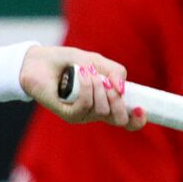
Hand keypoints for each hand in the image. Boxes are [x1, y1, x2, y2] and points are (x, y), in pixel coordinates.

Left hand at [21, 46, 145, 129]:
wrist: (41, 60)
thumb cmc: (68, 62)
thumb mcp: (96, 61)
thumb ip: (115, 72)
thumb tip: (123, 88)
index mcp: (107, 102)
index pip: (127, 121)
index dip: (137, 120)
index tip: (141, 109)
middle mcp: (96, 112)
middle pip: (119, 119)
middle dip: (118, 100)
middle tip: (106, 83)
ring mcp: (82, 115)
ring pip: (102, 110)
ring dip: (98, 87)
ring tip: (86, 72)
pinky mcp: (67, 114)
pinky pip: (85, 106)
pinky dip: (86, 88)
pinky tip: (81, 75)